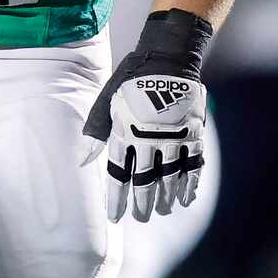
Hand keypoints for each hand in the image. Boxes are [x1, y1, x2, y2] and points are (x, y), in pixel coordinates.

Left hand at [86, 73, 205, 222]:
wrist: (169, 58)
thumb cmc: (131, 82)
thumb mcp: (107, 102)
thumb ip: (96, 132)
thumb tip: (83, 161)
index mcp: (125, 132)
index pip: (119, 174)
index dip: (117, 198)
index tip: (115, 217)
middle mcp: (149, 138)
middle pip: (146, 180)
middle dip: (142, 203)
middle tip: (140, 218)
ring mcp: (174, 136)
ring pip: (170, 177)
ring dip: (165, 197)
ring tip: (160, 211)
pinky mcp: (194, 133)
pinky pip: (193, 165)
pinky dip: (190, 184)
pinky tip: (185, 199)